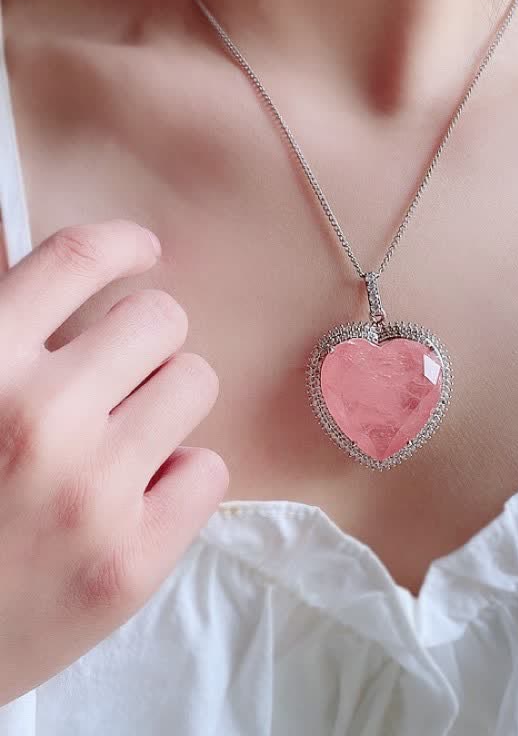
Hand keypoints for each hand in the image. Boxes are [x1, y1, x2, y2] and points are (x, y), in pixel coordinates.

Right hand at [0, 219, 227, 704]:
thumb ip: (0, 332)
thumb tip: (39, 257)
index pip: (76, 260)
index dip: (121, 244)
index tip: (143, 251)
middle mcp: (37, 421)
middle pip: (160, 319)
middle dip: (148, 341)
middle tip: (121, 376)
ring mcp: (91, 494)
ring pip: (195, 383)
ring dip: (168, 403)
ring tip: (126, 439)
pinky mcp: (132, 561)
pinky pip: (208, 468)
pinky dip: (180, 478)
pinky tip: (138, 500)